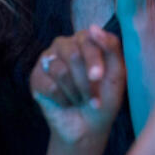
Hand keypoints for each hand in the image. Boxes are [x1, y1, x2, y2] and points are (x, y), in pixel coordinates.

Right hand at [30, 26, 125, 145]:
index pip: (87, 39)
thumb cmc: (105, 97)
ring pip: (60, 71)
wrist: (89, 126)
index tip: (97, 77)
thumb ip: (111, 47)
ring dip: (76, 93)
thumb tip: (93, 27)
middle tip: (92, 98)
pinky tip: (67, 103)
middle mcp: (65, 45)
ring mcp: (48, 60)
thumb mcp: (117, 73)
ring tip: (80, 100)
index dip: (93, 60)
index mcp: (85, 40)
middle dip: (85, 81)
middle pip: (72, 54)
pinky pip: (49, 85)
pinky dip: (63, 99)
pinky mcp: (36, 78)